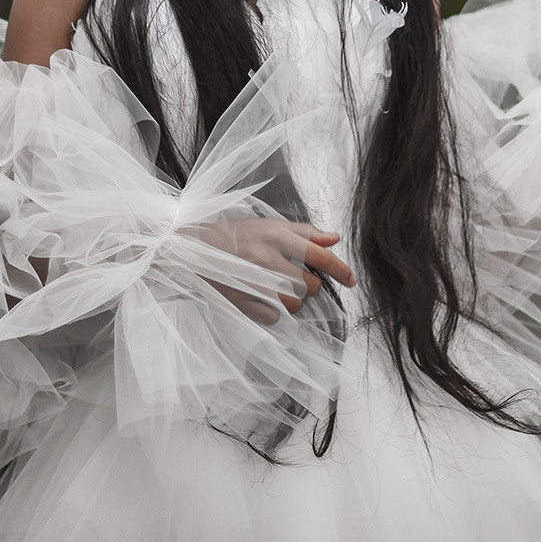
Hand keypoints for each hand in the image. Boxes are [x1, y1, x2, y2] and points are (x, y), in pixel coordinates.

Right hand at [202, 219, 356, 325]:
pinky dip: (272, 311)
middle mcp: (265, 258)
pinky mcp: (241, 302)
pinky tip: (259, 297)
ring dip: (291, 300)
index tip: (352, 280)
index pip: (318, 255)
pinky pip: (274, 317)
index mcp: (274, 235)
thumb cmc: (232, 234)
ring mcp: (252, 282)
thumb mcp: (268, 224)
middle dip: (307, 285)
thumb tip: (334, 239)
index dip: (340, 270)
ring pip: (294, 304)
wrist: (189, 248)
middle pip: (309, 286)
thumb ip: (303, 232)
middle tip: (288, 275)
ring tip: (273, 286)